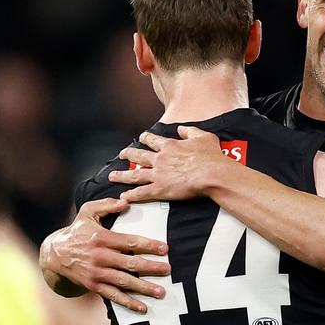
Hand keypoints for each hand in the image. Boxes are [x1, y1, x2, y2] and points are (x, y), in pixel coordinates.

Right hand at [39, 198, 169, 312]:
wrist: (55, 255)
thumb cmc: (76, 232)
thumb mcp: (87, 212)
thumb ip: (106, 205)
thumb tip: (125, 202)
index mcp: (102, 238)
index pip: (129, 241)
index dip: (148, 245)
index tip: (164, 249)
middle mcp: (100, 257)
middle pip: (130, 263)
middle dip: (151, 267)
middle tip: (168, 270)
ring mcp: (97, 273)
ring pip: (124, 281)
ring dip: (143, 288)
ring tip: (160, 292)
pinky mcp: (94, 286)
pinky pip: (113, 296)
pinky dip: (128, 302)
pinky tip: (142, 307)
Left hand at [110, 127, 227, 202]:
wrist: (212, 174)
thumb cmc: (211, 157)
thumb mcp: (203, 137)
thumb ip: (190, 131)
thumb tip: (181, 128)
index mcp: (170, 146)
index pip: (152, 140)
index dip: (145, 138)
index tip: (141, 138)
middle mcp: (160, 159)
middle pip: (138, 156)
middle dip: (128, 155)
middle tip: (121, 155)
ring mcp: (158, 174)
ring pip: (135, 175)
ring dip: (122, 176)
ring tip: (113, 176)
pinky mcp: (160, 189)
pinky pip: (142, 193)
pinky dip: (132, 195)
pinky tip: (124, 196)